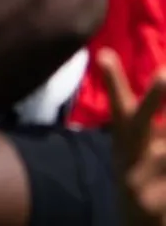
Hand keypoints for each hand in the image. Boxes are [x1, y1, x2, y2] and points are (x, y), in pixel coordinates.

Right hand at [100, 47, 165, 225]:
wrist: (141, 219)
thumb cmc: (147, 171)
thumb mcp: (143, 144)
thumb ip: (149, 116)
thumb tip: (165, 76)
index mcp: (126, 136)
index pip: (118, 102)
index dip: (112, 79)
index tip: (104, 54)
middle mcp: (127, 152)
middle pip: (139, 121)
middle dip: (153, 97)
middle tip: (165, 75)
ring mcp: (136, 177)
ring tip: (162, 150)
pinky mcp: (148, 199)